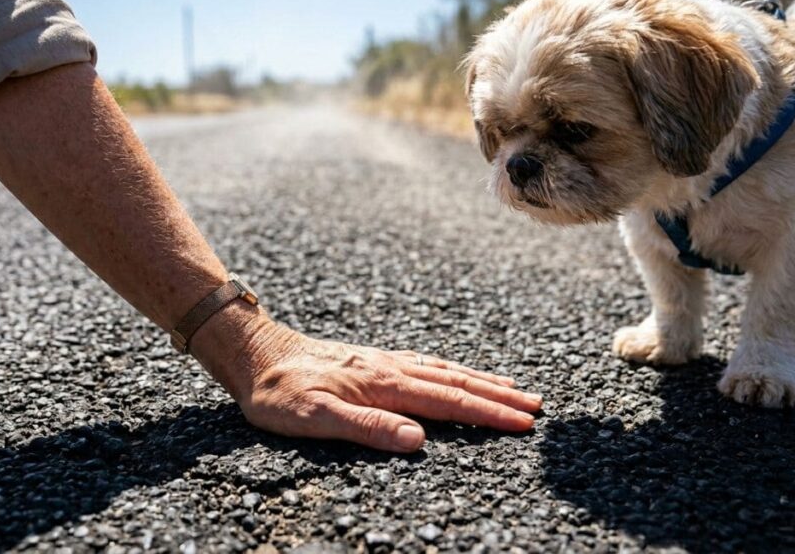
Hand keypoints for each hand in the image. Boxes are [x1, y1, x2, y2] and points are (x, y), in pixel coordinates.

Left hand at [217, 319, 542, 452]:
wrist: (255, 354)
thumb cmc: (279, 393)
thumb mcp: (314, 418)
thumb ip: (367, 428)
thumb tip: (418, 441)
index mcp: (384, 385)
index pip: (448, 403)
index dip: (489, 414)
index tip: (525, 424)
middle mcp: (391, 369)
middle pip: (456, 383)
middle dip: (499, 397)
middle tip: (538, 408)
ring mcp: (384, 362)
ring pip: (445, 371)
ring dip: (482, 382)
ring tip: (515, 390)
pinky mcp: (374, 361)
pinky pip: (426, 364)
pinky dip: (453, 370)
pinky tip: (457, 373)